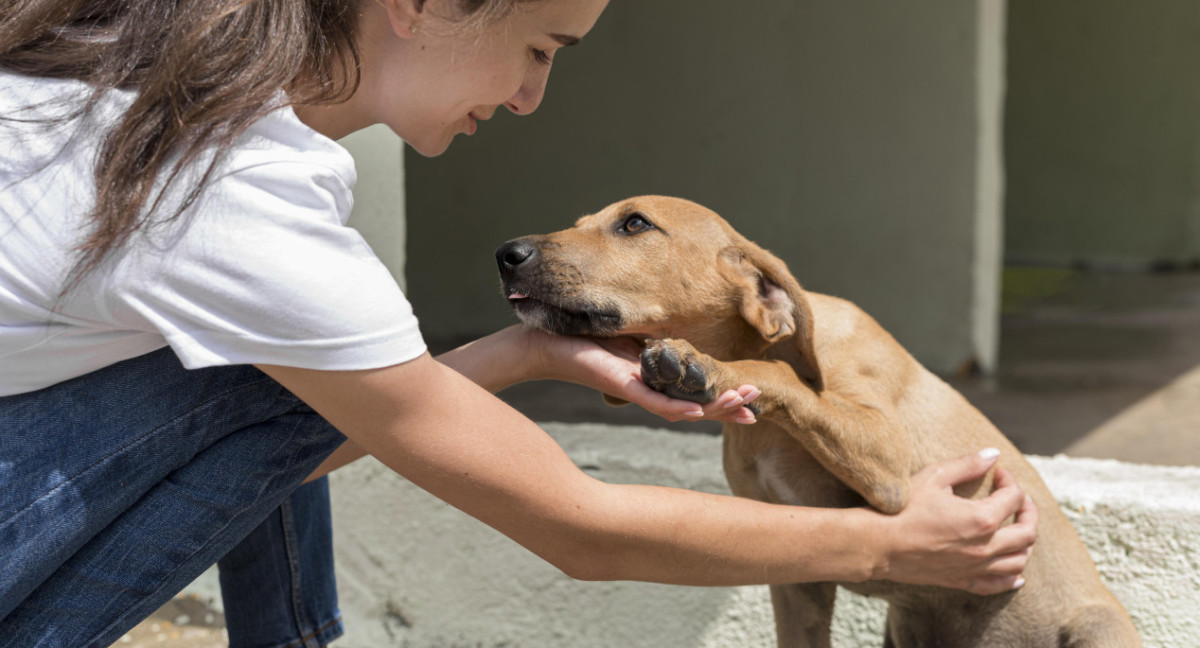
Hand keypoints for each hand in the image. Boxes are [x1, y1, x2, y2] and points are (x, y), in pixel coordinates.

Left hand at [515, 325, 760, 424]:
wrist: (542, 342)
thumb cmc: (581, 335)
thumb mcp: (629, 332)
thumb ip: (655, 336)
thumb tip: (680, 326)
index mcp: (654, 377)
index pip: (696, 392)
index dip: (724, 398)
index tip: (753, 399)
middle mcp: (649, 388)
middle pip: (696, 405)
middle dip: (729, 406)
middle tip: (757, 406)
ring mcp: (636, 390)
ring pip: (682, 408)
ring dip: (714, 409)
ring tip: (745, 406)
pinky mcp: (621, 385)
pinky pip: (654, 402)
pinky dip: (678, 408)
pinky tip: (699, 412)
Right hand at [873, 449, 1038, 594]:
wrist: (877, 544)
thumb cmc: (902, 508)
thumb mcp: (934, 477)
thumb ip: (967, 464)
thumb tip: (993, 454)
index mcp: (982, 519)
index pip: (1013, 498)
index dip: (1009, 481)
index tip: (998, 474)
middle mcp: (985, 547)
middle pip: (1027, 532)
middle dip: (1028, 511)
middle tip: (1019, 499)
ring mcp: (975, 567)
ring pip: (1019, 561)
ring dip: (1025, 543)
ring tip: (1017, 529)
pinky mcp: (962, 581)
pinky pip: (999, 585)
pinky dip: (1012, 578)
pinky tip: (1016, 573)